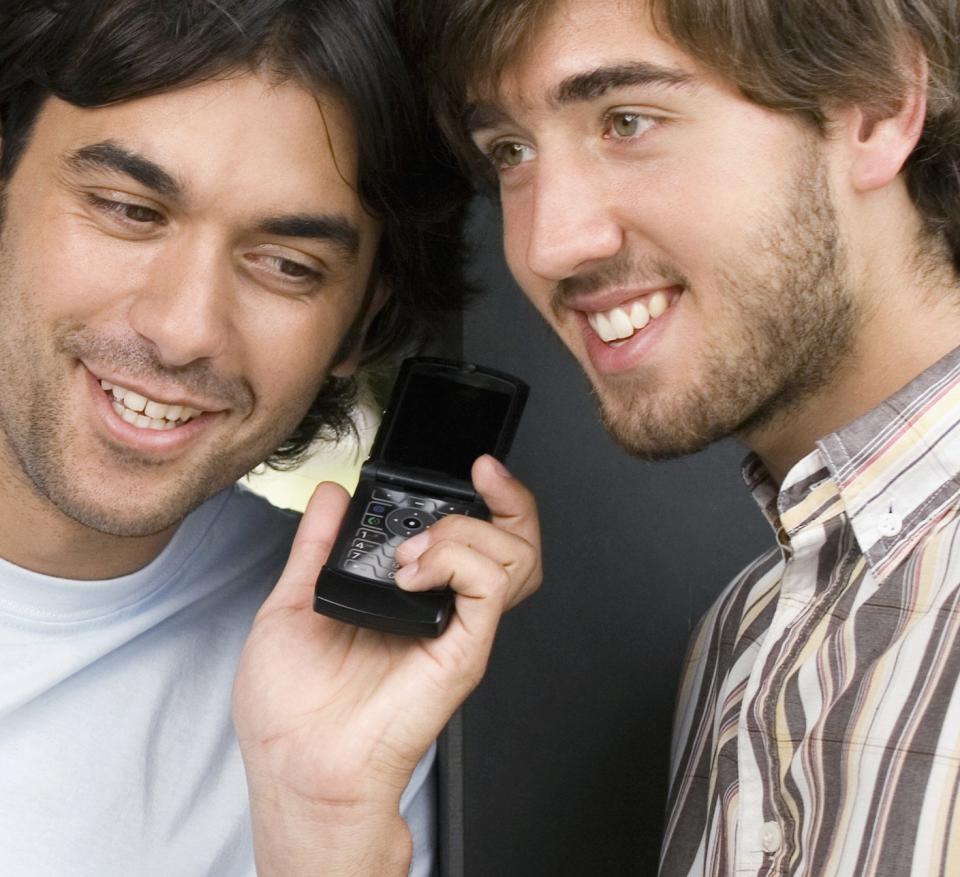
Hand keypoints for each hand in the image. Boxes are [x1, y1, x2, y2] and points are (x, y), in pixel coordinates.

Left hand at [232, 454, 540, 874]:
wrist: (296, 763)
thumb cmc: (293, 706)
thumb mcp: (294, 601)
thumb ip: (316, 545)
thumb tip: (332, 497)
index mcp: (412, 593)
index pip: (475, 536)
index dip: (486, 497)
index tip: (473, 468)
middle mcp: (444, 607)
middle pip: (514, 542)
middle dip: (510, 500)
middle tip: (481, 478)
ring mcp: (458, 627)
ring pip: (515, 557)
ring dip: (466, 532)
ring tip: (414, 552)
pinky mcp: (463, 650)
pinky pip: (490, 588)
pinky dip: (458, 561)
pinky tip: (413, 573)